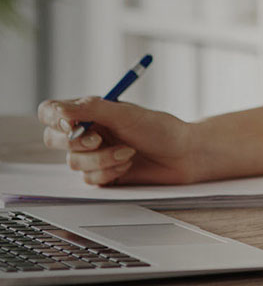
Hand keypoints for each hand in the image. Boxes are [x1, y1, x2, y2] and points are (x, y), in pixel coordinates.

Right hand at [38, 97, 197, 186]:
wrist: (182, 155)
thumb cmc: (159, 129)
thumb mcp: (125, 113)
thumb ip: (91, 109)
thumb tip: (60, 111)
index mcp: (92, 111)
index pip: (53, 112)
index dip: (54, 118)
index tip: (70, 124)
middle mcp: (88, 131)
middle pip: (54, 139)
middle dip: (77, 143)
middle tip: (99, 139)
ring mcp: (93, 154)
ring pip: (73, 163)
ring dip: (101, 159)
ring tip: (128, 151)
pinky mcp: (101, 175)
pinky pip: (88, 179)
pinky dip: (108, 171)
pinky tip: (128, 164)